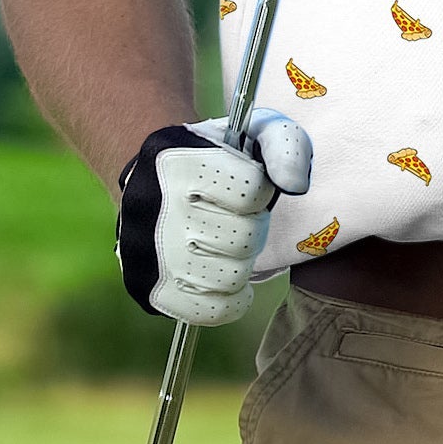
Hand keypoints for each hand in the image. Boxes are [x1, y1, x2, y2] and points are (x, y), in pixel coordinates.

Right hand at [115, 110, 312, 324]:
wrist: (154, 177)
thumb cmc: (218, 155)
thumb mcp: (255, 131)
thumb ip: (287, 146)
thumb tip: (296, 186)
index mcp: (180, 163)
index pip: (252, 191)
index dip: (261, 190)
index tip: (248, 186)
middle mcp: (156, 210)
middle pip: (243, 238)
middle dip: (253, 227)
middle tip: (238, 217)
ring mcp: (146, 255)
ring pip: (230, 278)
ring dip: (241, 261)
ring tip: (228, 244)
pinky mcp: (147, 290)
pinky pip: (209, 312)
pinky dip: (230, 300)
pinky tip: (227, 276)